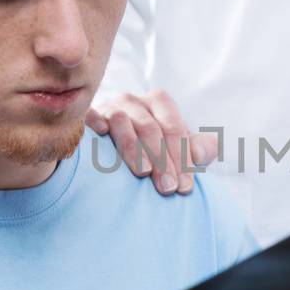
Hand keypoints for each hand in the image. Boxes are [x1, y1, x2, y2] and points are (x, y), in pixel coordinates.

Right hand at [87, 89, 216, 195]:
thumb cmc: (155, 147)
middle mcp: (134, 101)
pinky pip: (90, 115)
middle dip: (161, 160)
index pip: (174, 129)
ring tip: (143, 172)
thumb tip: (200, 155)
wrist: (117, 142)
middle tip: (167, 188)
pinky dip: (96, 121)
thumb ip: (199, 149)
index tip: (184, 187)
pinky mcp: (89, 115)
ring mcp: (110, 107)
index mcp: (160, 103)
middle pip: (150, 127)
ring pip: (122, 121)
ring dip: (134, 147)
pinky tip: (102, 134)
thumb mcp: (180, 147)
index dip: (181, 158)